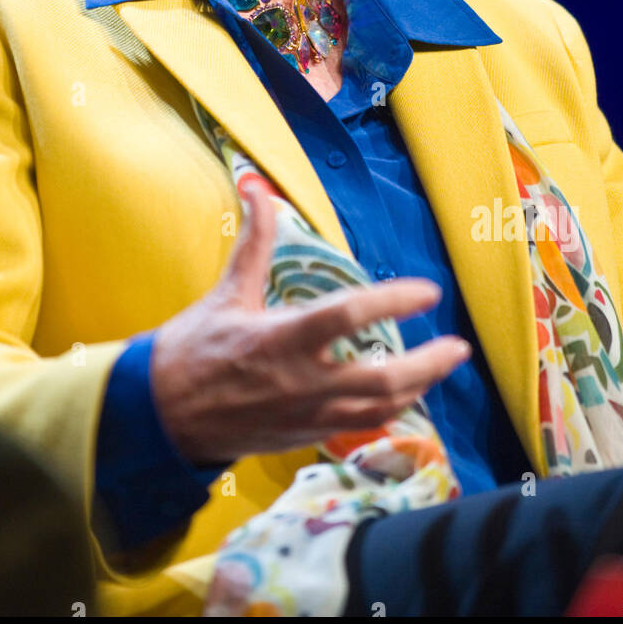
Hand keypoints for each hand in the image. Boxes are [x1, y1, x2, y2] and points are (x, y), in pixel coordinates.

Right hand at [150, 177, 471, 465]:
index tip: (427, 290)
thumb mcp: (226, 292)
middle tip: (459, 346)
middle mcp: (300, 383)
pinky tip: (405, 394)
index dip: (392, 300)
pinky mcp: (305, 435)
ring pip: (379, 409)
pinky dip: (390, 410)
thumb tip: (258, 187)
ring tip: (442, 366)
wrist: (163, 415)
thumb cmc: (193, 349)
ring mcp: (306, 416)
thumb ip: (255, 242)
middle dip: (428, 364)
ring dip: (418, 388)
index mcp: (279, 341)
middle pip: (381, 379)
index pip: (347, 316)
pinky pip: (361, 426)